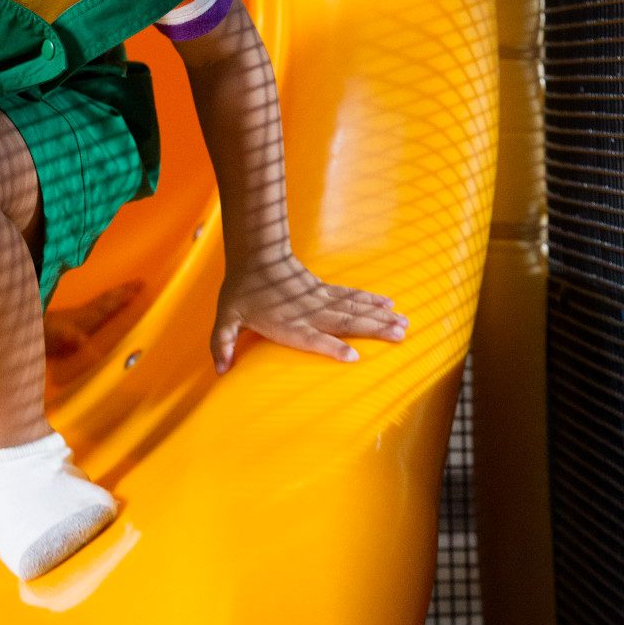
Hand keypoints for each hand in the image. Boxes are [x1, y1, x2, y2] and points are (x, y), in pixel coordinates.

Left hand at [209, 256, 407, 373]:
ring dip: (380, 316)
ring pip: (354, 309)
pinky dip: (371, 300)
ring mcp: (319, 300)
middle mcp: (308, 312)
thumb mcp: (226, 318)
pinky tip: (389, 304)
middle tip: (399, 336)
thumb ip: (222, 343)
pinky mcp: (325, 291)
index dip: (331, 347)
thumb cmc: (241, 291)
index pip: (312, 338)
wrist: (255, 255)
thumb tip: (219, 368)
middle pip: (345, 322)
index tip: (352, 357)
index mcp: (287, 324)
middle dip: (373, 330)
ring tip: (404, 323)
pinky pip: (351, 296)